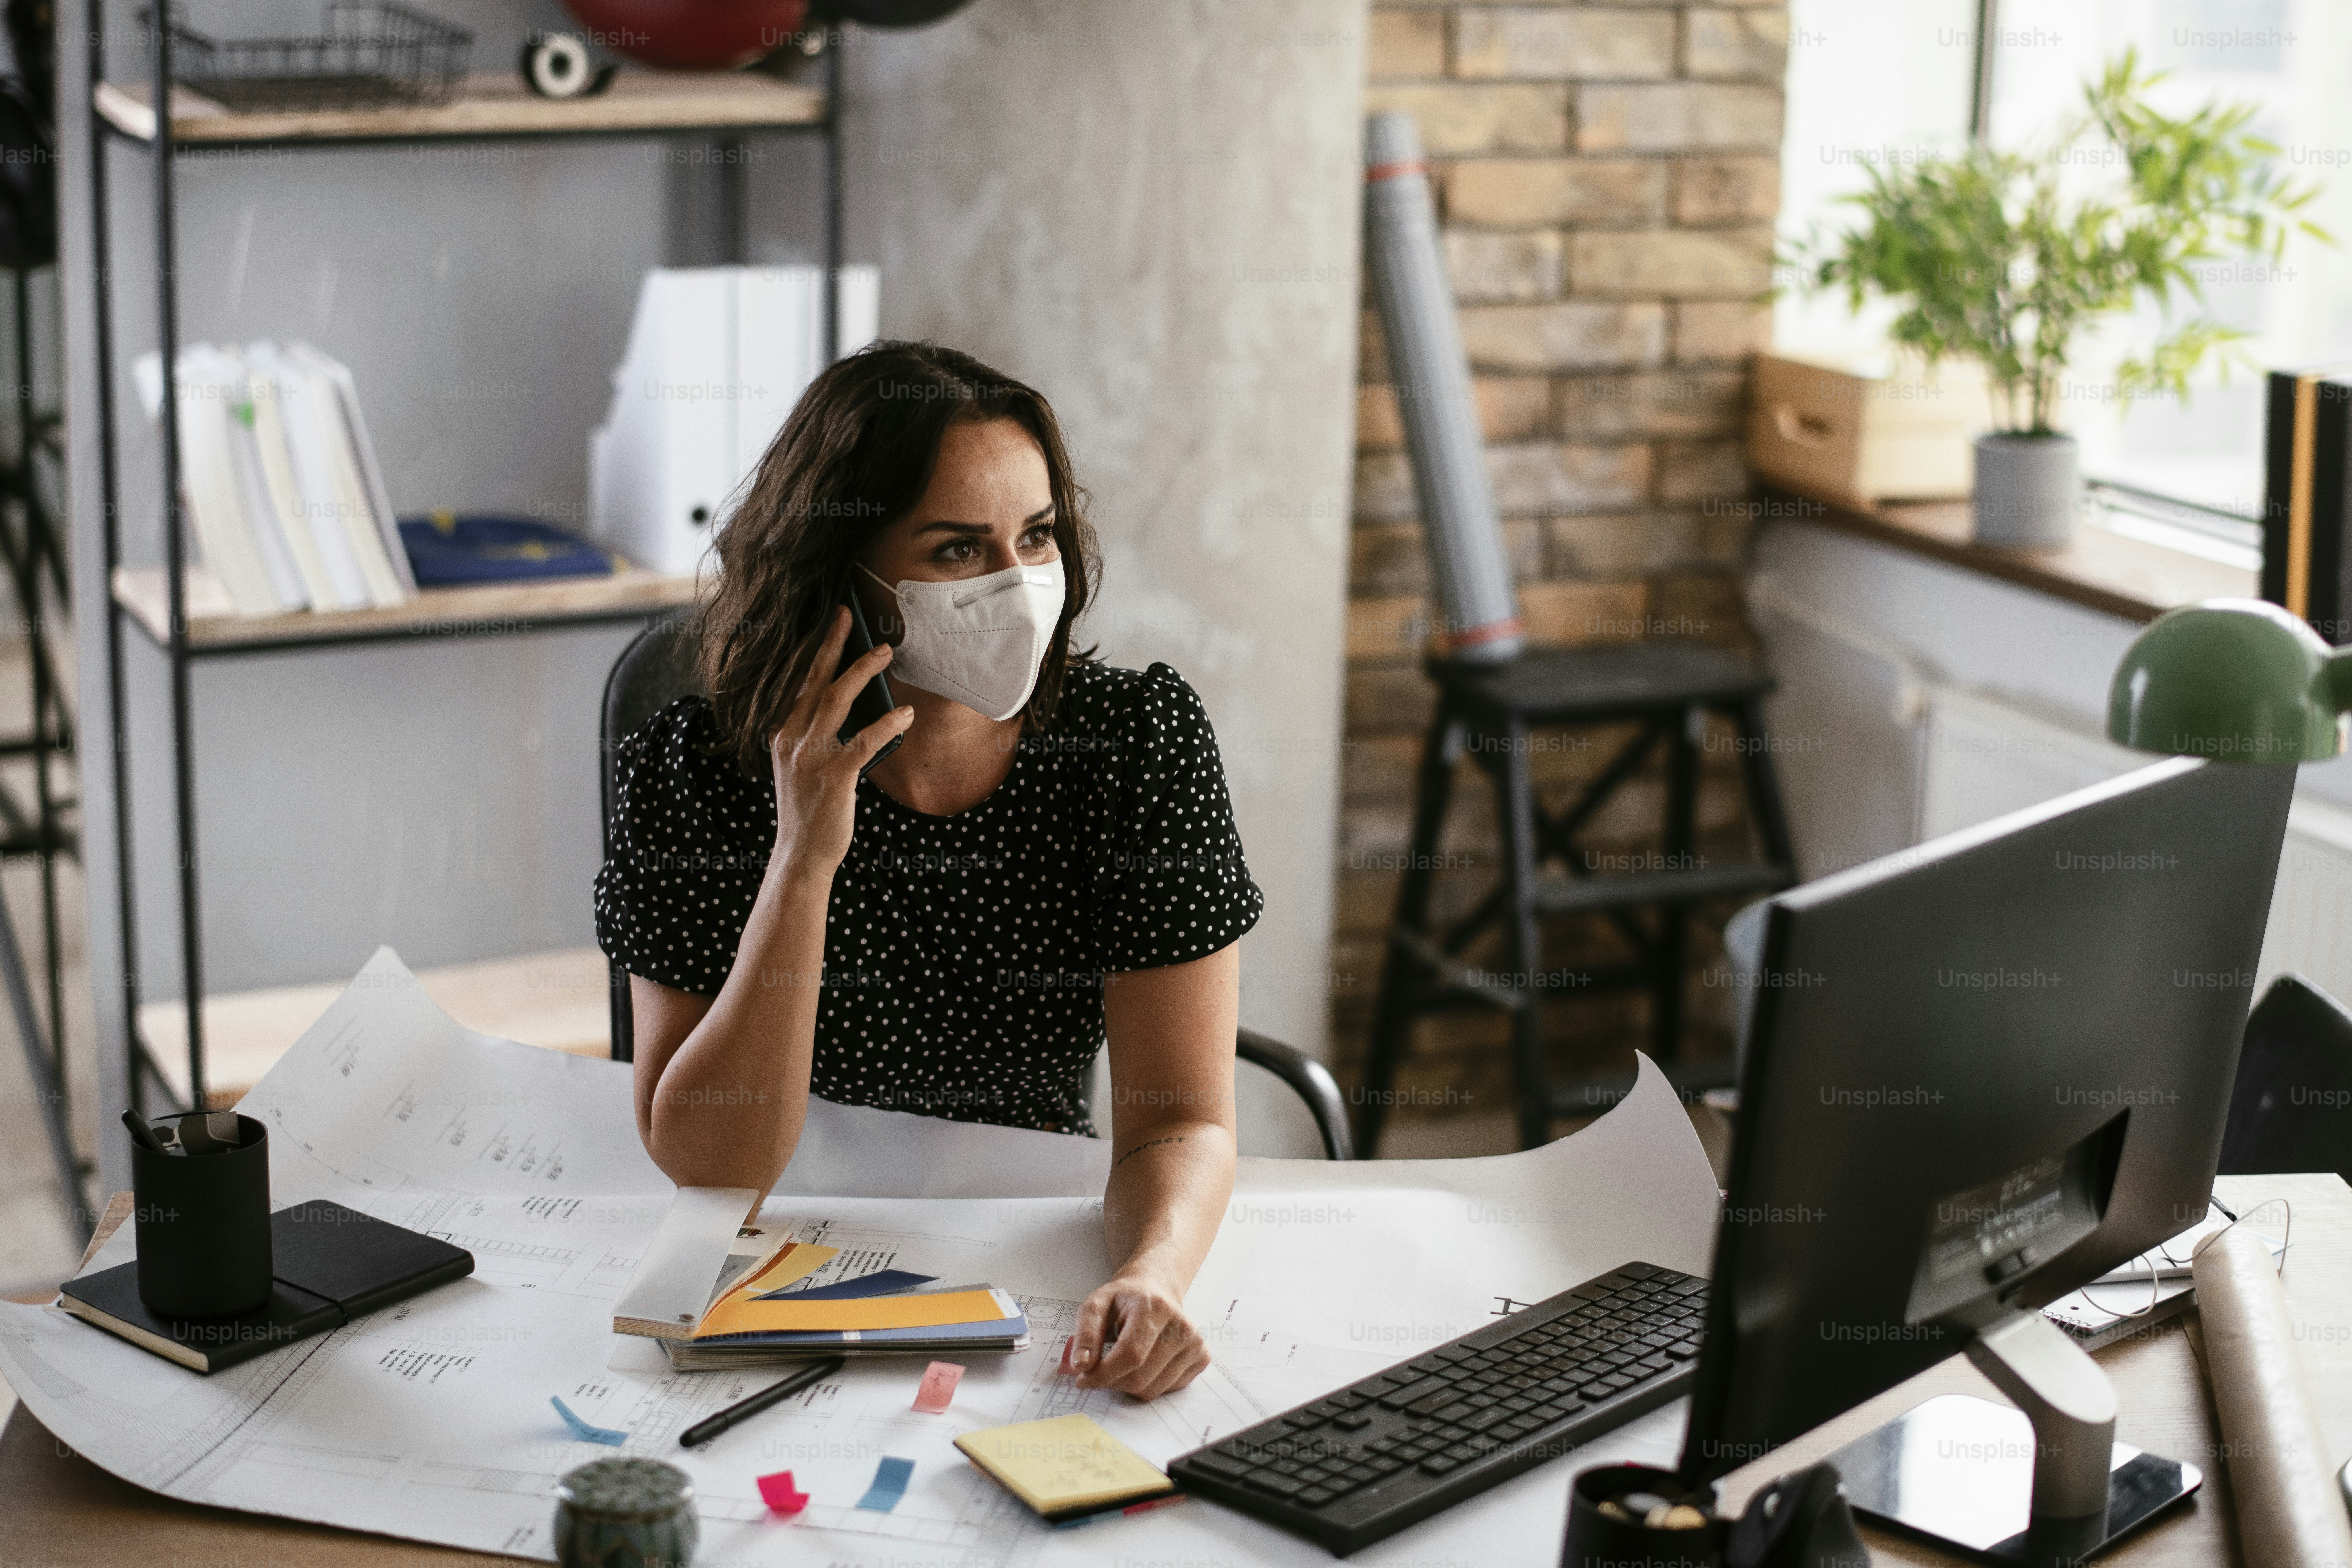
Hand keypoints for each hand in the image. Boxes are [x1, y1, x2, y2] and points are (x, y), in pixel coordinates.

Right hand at [767, 607, 912, 877]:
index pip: (798, 683)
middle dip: (834, 645)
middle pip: (813, 680)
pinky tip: (905, 714)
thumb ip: (814, 735)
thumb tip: (847, 705)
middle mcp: (791, 739)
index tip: (833, 623)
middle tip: (851, 617)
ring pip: (836, 700)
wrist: (801, 855)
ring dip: (862, 672)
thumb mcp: (800, 765)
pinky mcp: (833, 778)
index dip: (816, 651)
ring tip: (886, 653)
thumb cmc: (808, 809)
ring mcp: (809, 758)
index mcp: (782, 733)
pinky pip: (863, 742)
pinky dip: (886, 724)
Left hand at [1070, 1267, 1209, 1398]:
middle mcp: (1181, 1326)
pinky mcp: (1201, 1357)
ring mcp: (1195, 1343)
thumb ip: (1086, 1334)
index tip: (1084, 1378)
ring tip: (1121, 1364)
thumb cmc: (1124, 1300)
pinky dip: (1148, 1385)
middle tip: (1099, 1372)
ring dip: (1127, 1387)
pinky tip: (1143, 1364)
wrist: (1155, 1290)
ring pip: (1153, 1390)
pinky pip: (1167, 1390)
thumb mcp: (1096, 1305)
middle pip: (1140, 1377)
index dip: (1103, 1374)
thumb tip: (1080, 1366)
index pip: (1130, 1355)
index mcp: (1154, 1307)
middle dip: (1112, 1382)